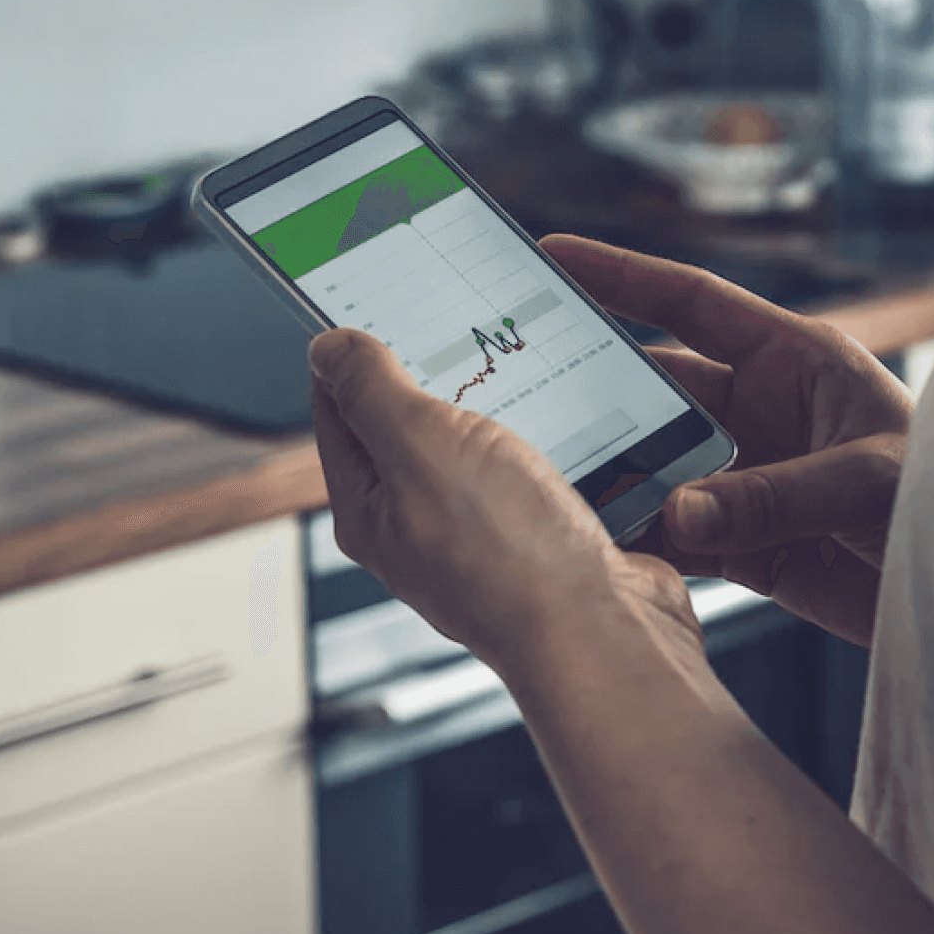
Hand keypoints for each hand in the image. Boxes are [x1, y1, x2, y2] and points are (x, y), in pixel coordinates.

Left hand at [308, 328, 703, 668]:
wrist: (605, 632)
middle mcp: (424, 528)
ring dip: (519, 407)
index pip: (340, 411)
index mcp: (371, 508)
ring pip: (495, 446)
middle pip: (420, 427)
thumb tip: (329, 347)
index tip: (386, 300)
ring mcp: (492, 538)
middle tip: (474, 324)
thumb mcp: (421, 446)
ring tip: (541, 372)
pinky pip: (554, 473)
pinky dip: (569, 442)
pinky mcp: (553, 543)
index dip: (356, 353)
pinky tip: (589, 423)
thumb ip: (372, 390)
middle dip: (447, 372)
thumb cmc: (509, 555)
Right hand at [541, 235, 913, 646]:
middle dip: (594, 391)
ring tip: (542, 477)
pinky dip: (639, 541)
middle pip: (658, 391)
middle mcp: (765, 413)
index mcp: (797, 361)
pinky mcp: (751, 548)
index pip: (694, 303)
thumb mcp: (868, 480)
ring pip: (657, 466)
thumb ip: (773, 496)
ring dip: (610, 475)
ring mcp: (751, 480)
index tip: (553, 255)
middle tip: (517, 386)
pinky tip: (596, 544)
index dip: (623, 277)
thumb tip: (678, 511)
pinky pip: (677, 535)